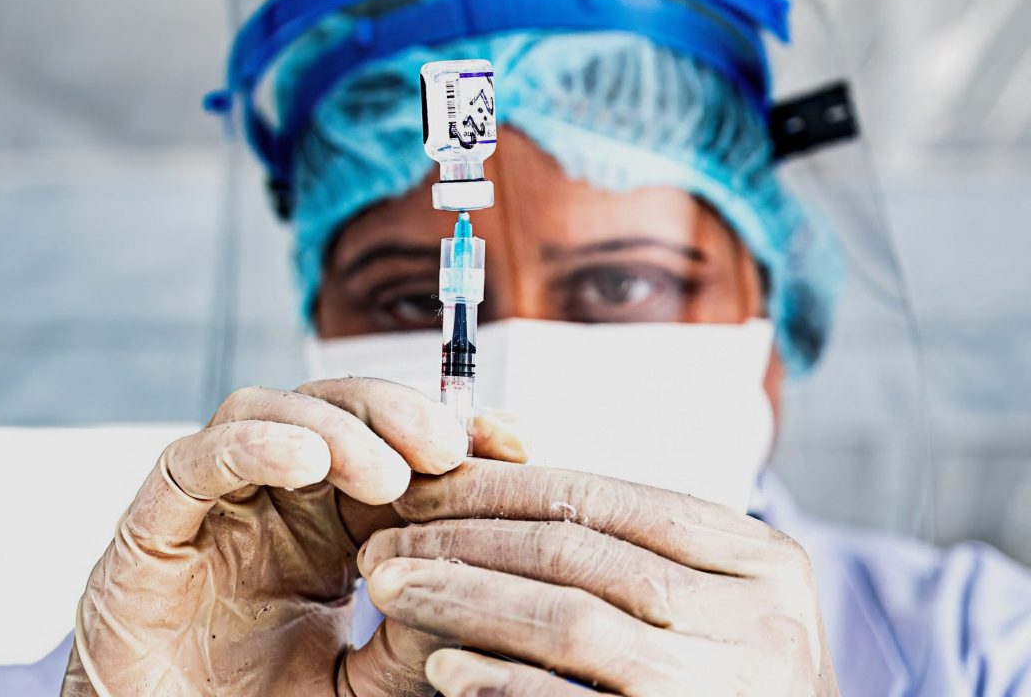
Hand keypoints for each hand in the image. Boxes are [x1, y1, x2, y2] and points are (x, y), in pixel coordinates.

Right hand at [63, 379, 527, 695]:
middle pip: (334, 410)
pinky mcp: (152, 524)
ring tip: (386, 474)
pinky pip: (197, 460)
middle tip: (448, 445)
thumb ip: (417, 639)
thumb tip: (489, 576)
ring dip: (335, 428)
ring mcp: (212, 505)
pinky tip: (304, 457)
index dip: (451, 434)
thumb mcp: (365, 686)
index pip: (392, 450)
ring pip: (269, 412)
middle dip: (397, 413)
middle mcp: (272, 501)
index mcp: (327, 529)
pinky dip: (253, 445)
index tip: (514, 439)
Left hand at [360, 460, 837, 696]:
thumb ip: (620, 546)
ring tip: (391, 586)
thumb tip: (485, 470)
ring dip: (461, 596)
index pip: (603, 497)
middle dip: (462, 536)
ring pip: (567, 619)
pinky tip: (443, 665)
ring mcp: (728, 688)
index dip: (498, 485)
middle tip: (384, 538)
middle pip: (576, 552)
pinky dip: (501, 682)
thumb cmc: (723, 685)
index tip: (421, 482)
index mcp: (762, 559)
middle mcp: (759, 620)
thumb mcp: (703, 602)